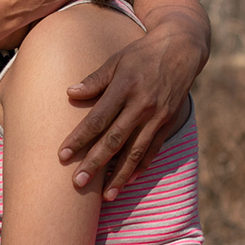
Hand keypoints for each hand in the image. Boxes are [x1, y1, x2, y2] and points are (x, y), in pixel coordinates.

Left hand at [59, 21, 200, 198]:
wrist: (182, 49)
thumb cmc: (142, 53)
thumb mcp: (117, 60)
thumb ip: (95, 80)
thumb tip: (70, 93)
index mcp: (125, 87)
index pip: (98, 119)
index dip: (79, 138)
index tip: (62, 155)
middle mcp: (142, 105)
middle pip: (114, 140)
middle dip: (95, 163)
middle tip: (77, 183)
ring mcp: (157, 116)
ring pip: (135, 151)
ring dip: (120, 175)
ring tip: (105, 196)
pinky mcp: (168, 122)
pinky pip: (153, 149)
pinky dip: (141, 166)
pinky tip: (129, 181)